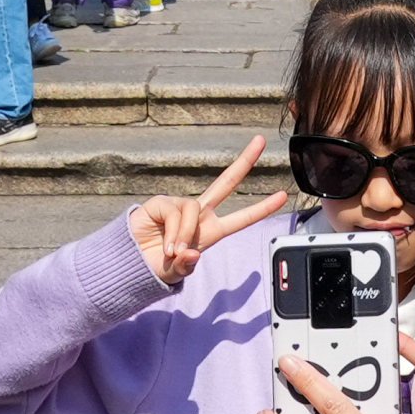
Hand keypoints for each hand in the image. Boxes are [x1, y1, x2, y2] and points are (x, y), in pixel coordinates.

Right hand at [127, 134, 291, 287]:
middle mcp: (199, 215)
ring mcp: (180, 206)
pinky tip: (166, 245)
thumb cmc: (158, 265)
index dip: (262, 207)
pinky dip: (174, 232)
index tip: (283, 196)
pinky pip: (176, 213)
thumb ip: (186, 265)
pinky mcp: (162, 203)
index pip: (241, 218)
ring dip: (186, 234)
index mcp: (211, 231)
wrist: (131, 262)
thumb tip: (192, 252)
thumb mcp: (177, 272)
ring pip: (194, 209)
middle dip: (243, 162)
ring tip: (173, 251)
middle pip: (225, 183)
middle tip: (260, 141)